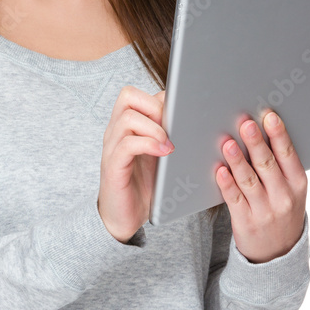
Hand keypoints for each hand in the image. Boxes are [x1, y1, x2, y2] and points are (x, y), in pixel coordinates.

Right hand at [97, 87, 173, 241]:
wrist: (125, 217)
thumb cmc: (145, 185)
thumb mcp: (161, 154)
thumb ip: (169, 134)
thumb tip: (197, 116)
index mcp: (126, 124)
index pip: (138, 93)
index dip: (160, 98)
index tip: (179, 115)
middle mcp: (115, 131)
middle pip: (128, 95)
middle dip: (155, 106)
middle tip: (171, 126)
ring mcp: (112, 147)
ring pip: (127, 118)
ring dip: (155, 127)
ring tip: (170, 144)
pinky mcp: (113, 166)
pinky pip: (126, 145)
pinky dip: (149, 144)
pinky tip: (165, 153)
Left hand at [215, 110, 307, 262]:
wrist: (278, 254)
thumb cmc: (283, 212)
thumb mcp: (292, 190)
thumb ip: (281, 165)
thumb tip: (261, 131)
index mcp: (298, 184)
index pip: (288, 155)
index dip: (279, 135)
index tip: (269, 116)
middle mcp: (283, 197)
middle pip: (267, 165)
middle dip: (256, 142)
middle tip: (245, 123)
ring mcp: (265, 211)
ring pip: (249, 180)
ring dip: (237, 160)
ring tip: (227, 143)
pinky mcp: (246, 222)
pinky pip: (234, 199)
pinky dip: (227, 184)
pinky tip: (220, 170)